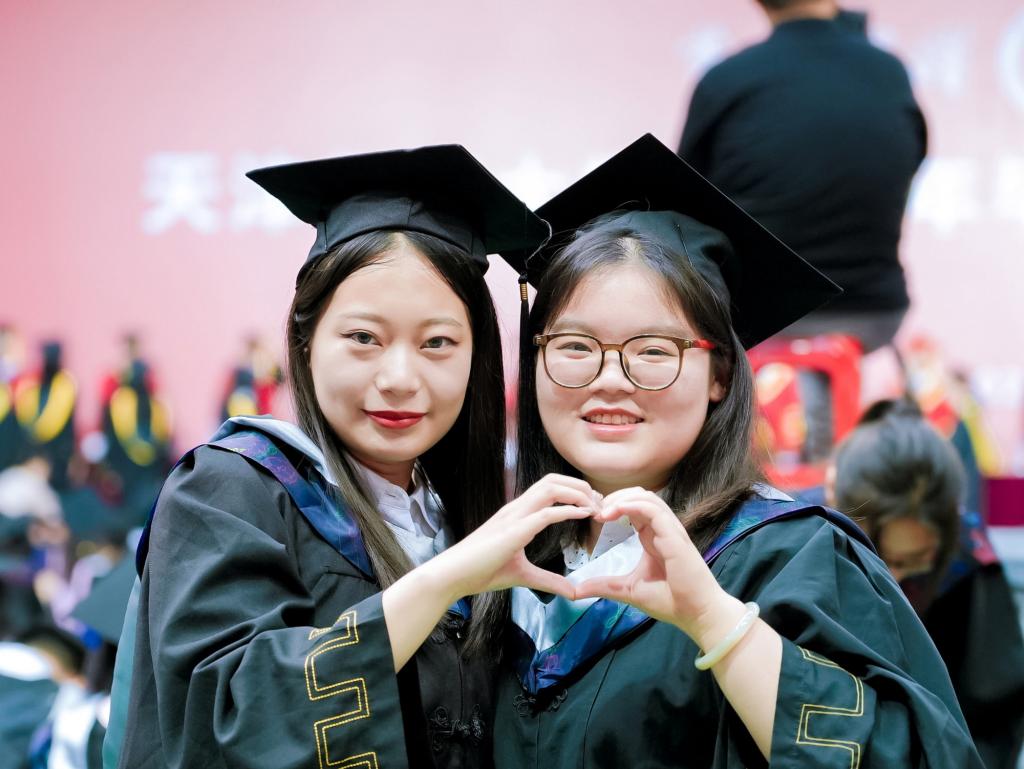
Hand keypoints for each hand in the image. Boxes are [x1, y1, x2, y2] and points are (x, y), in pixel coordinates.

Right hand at [424, 474, 599, 602]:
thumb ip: (548, 581)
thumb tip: (573, 592)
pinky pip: (545, 512)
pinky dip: (568, 510)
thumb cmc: (480, 572)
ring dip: (577, 493)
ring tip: (595, 506)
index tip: (594, 506)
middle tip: (601, 503)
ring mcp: (514, 516)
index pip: (548, 488)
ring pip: (550, 488)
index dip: (574, 491)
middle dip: (580, 486)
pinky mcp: (513, 530)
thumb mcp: (523, 576)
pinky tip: (584, 514)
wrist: (452, 576)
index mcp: (517, 514)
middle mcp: (516, 508)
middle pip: (553, 480)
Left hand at [572, 487, 738, 642]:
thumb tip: (576, 591)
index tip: (594, 517)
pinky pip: (653, 509)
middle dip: (615, 497)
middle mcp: (662, 528)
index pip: (634, 507)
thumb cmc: (670, 600)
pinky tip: (615, 513)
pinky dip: (632, 505)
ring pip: (647, 496)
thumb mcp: (628, 590)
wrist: (696, 613)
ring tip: (603, 511)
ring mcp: (669, 529)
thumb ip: (604, 586)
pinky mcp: (674, 535)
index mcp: (653, 536)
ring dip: (622, 498)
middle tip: (595, 510)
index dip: (613, 506)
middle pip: (639, 495)